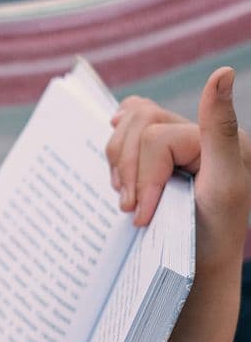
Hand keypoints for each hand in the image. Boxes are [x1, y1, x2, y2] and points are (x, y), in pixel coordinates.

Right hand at [105, 67, 250, 271]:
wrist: (197, 269)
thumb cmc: (212, 236)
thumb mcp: (224, 184)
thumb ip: (218, 129)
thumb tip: (221, 73)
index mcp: (218, 135)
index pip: (156, 135)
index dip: (143, 176)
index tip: (141, 215)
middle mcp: (198, 132)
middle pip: (139, 121)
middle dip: (127, 168)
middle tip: (130, 208)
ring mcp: (175, 142)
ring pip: (126, 127)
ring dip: (118, 166)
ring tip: (128, 202)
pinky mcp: (158, 156)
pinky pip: (125, 132)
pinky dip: (116, 152)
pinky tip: (120, 173)